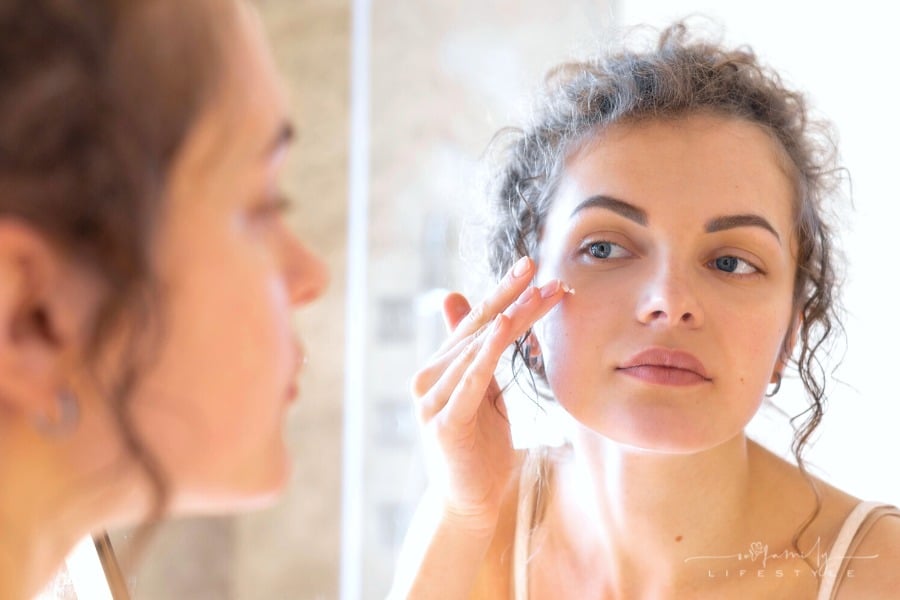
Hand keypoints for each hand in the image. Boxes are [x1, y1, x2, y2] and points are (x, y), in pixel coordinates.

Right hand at [410, 256, 568, 532]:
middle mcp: (430, 376)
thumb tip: (477, 308)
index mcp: (441, 367)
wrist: (471, 501)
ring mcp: (432, 399)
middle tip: (538, 267)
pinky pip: (470, 380)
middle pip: (478, 329)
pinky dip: (487, 351)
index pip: (475, 322)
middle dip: (512, 297)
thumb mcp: (485, 392)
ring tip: (538, 294)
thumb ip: (481, 352)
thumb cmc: (482, 446)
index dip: (502, 292)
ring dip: (511, 317)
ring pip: (478, 348)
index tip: (531, 266)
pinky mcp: (444, 422)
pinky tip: (504, 326)